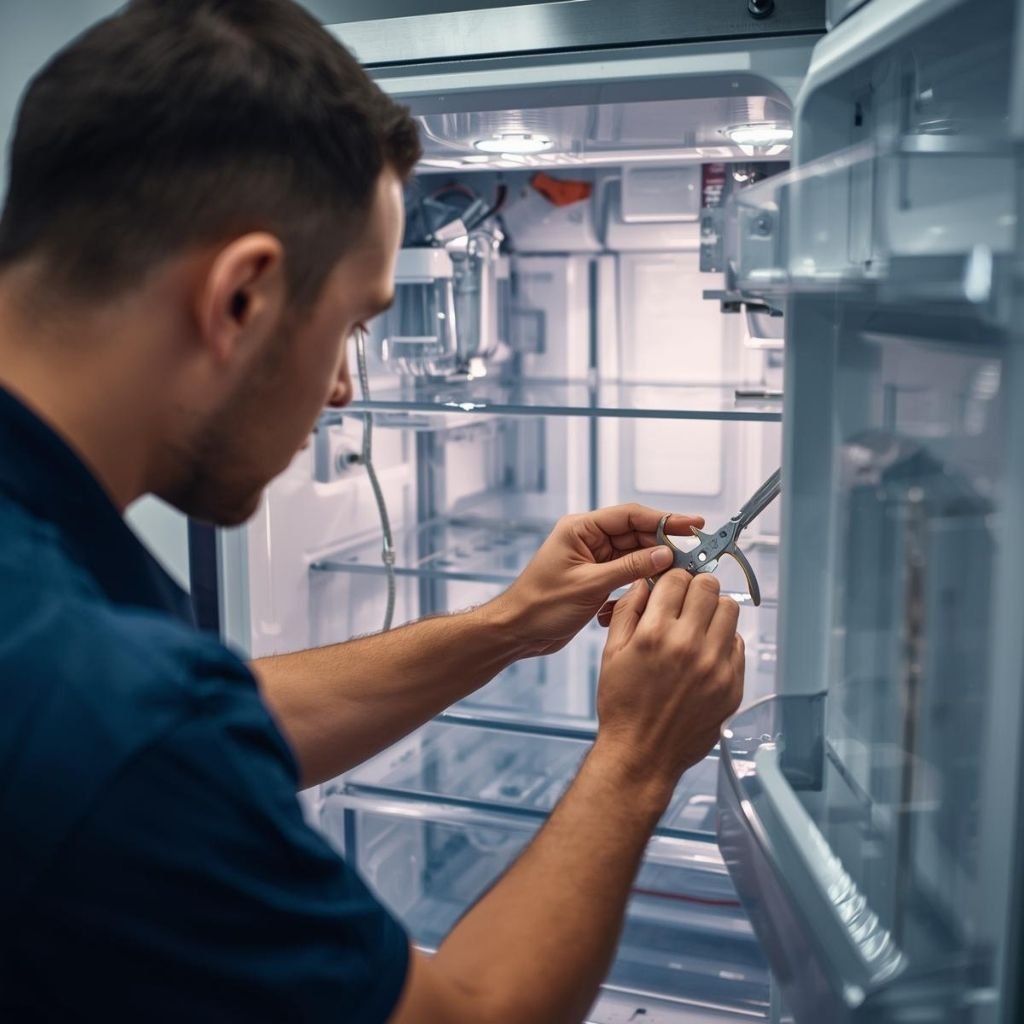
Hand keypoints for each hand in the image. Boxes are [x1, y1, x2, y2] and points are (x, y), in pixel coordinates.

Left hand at [490, 504, 702, 657]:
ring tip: (676, 579)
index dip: (664, 519)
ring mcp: (592, 559)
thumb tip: (666, 555)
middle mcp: (588, 539)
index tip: (692, 524)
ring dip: (652, 569)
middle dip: (663, 546)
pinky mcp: (595, 579)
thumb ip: (629, 568)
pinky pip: (625, 575)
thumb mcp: (589, 586)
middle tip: (693, 558)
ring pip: (634, 557)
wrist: (517, 632)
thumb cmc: (540, 605)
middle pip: (636, 535)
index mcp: (581, 529)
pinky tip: (642, 599)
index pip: (630, 516)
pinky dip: (635, 585)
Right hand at [594, 571, 743, 801]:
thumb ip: (627, 612)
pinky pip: (738, 644)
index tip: (669, 587)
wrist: (642, 754)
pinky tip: (705, 652)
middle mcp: (688, 646)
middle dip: (695, 588)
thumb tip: (643, 584)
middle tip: (686, 601)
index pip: (677, 579)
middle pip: (708, 587)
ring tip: (698, 625)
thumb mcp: (611, 654)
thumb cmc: (622, 707)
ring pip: (730, 610)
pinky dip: (723, 640)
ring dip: (714, 610)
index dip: (671, 579)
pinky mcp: (731, 685)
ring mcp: (714, 666)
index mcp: (654, 634)